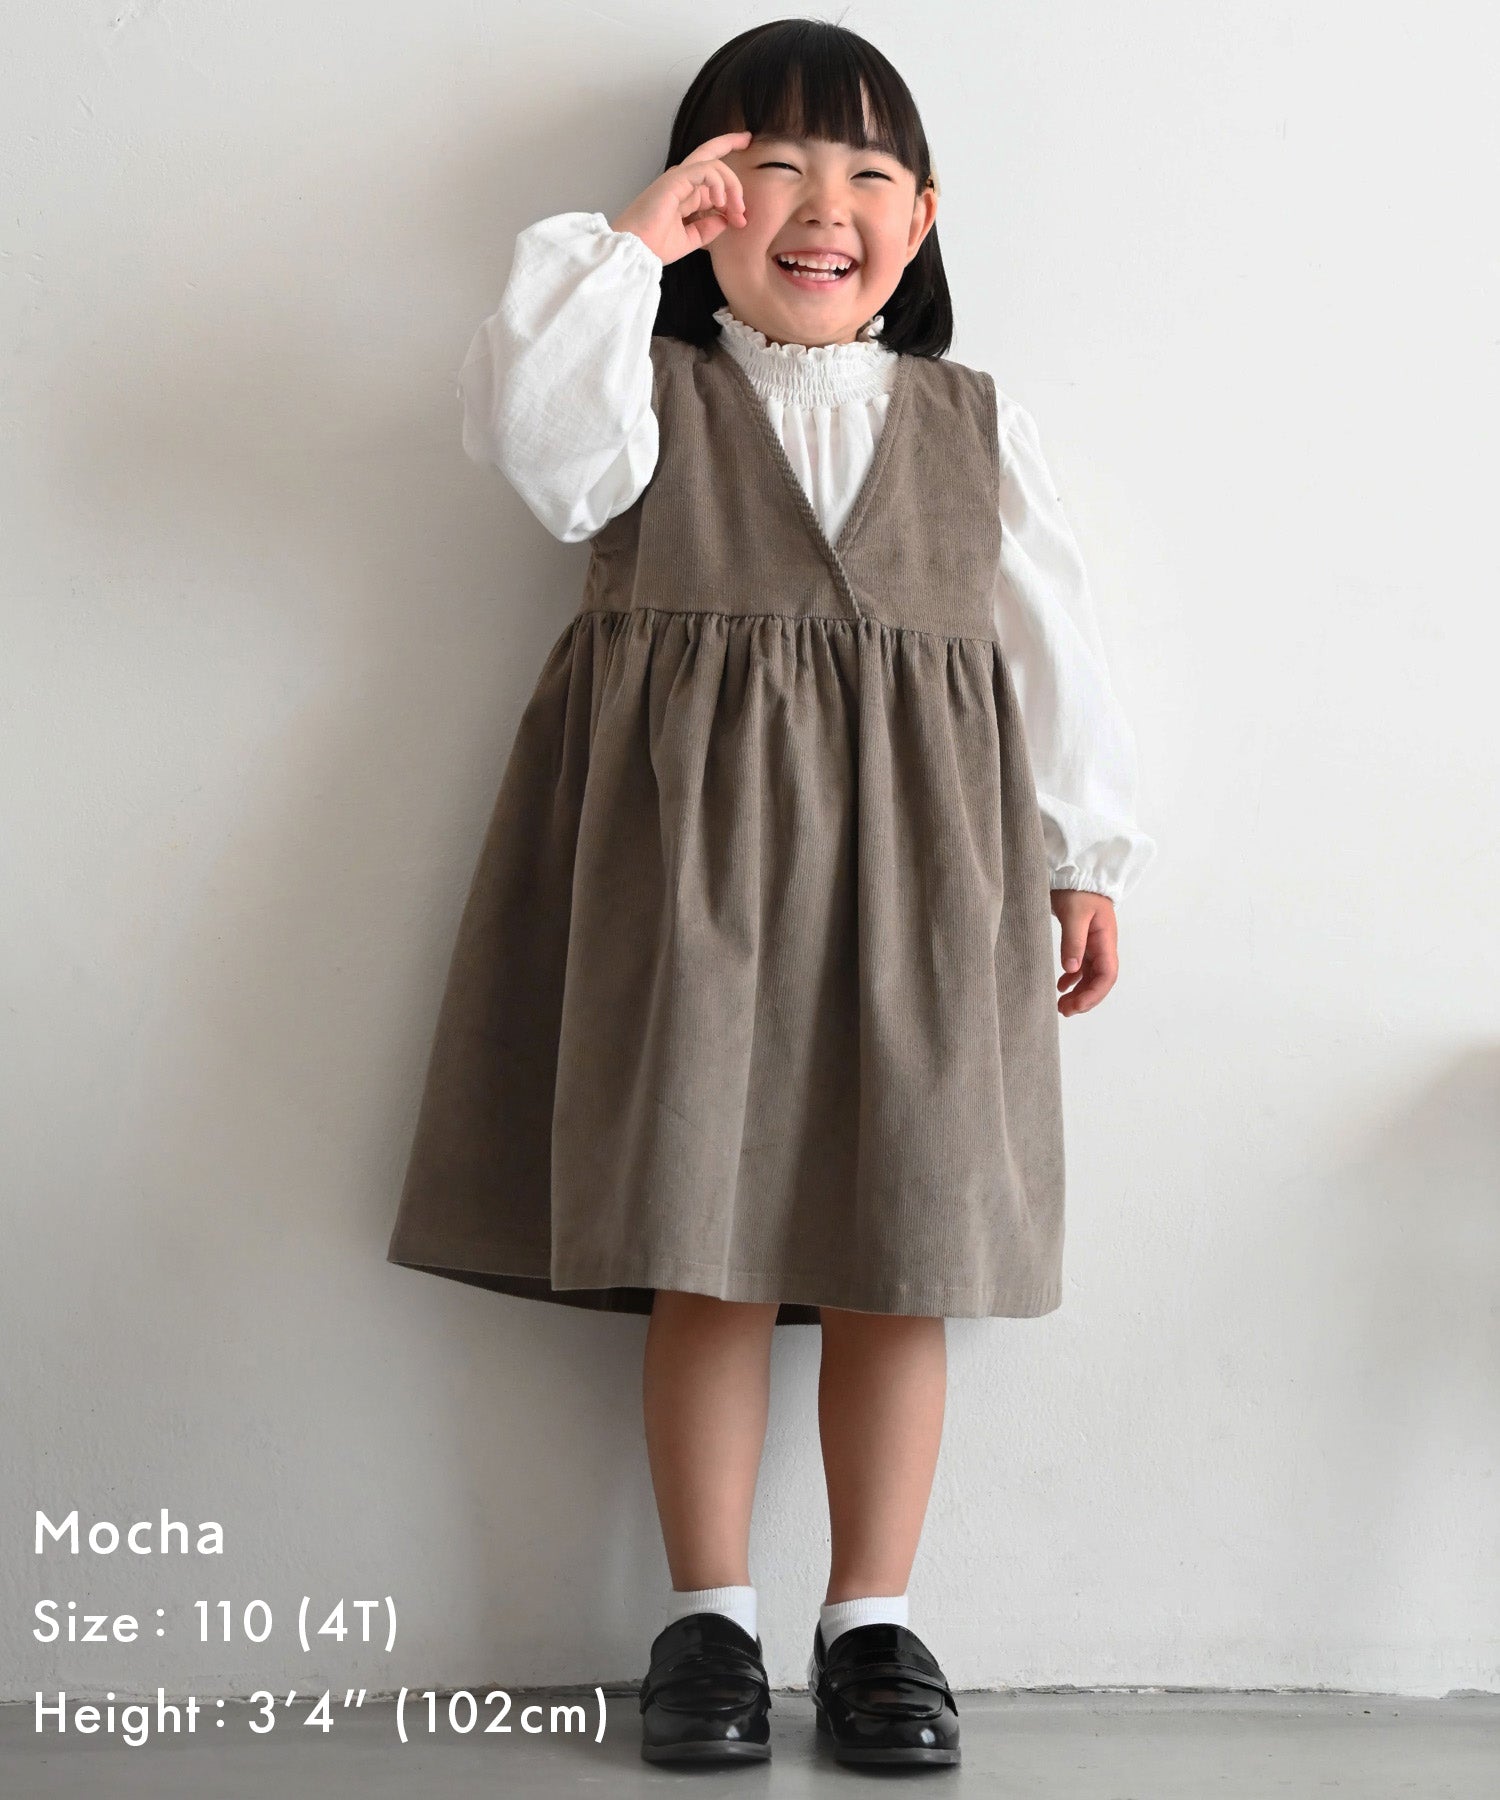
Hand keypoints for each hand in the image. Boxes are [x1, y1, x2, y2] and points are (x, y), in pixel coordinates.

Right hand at [609, 130, 752, 263]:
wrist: (635, 251)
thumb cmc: (654, 246)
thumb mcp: (690, 239)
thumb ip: (708, 228)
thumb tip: (726, 219)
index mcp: (683, 195)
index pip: (711, 179)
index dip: (731, 192)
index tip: (743, 215)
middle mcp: (681, 181)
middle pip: (708, 153)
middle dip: (729, 142)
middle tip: (748, 139)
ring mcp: (677, 178)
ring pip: (713, 164)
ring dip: (732, 185)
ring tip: (737, 210)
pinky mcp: (675, 179)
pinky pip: (705, 169)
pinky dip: (718, 182)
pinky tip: (721, 202)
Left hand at [1051, 889, 1117, 1015]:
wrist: (1074, 871)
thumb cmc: (1077, 889)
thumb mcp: (1074, 914)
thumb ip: (1073, 941)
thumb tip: (1071, 969)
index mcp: (1106, 940)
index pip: (1107, 975)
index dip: (1094, 994)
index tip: (1076, 1006)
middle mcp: (1103, 945)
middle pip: (1100, 980)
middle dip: (1085, 998)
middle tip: (1064, 1011)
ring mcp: (1094, 944)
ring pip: (1091, 976)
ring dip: (1079, 992)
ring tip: (1062, 1005)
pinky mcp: (1083, 941)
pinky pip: (1082, 966)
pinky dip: (1073, 979)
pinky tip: (1061, 986)